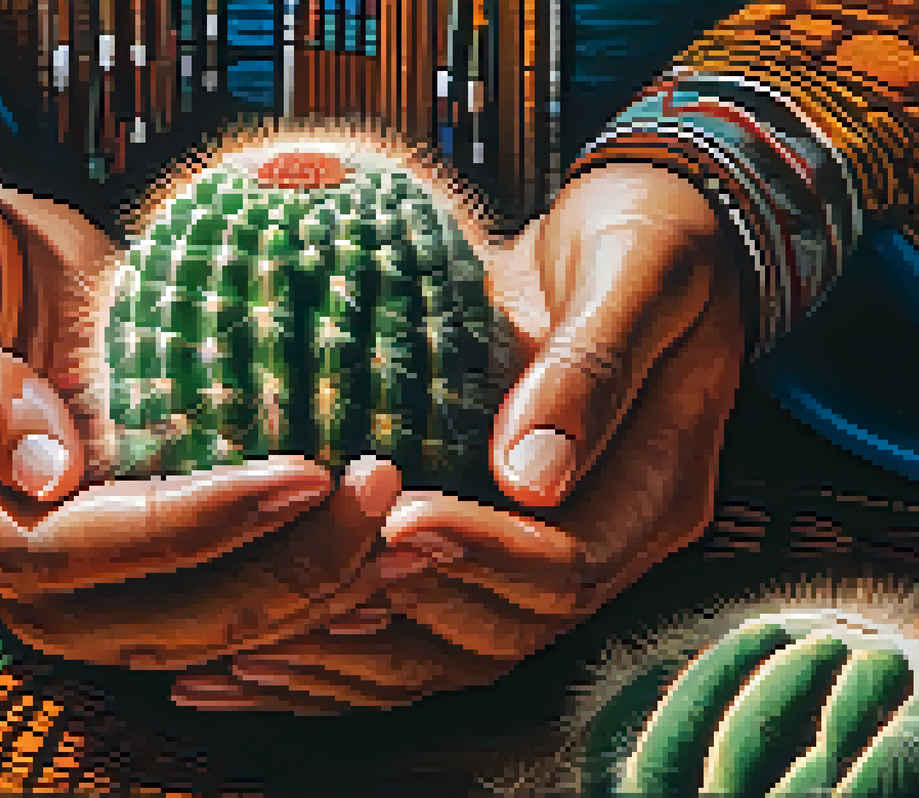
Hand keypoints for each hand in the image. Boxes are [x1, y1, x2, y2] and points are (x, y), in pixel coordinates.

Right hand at [0, 186, 396, 669]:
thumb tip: (48, 471)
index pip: (90, 554)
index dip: (197, 529)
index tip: (301, 475)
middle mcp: (34, 570)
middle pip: (165, 618)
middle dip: (280, 576)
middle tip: (375, 494)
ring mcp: (94, 568)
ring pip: (210, 622)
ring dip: (311, 586)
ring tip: (397, 516)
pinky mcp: (145, 543)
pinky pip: (228, 585)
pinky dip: (304, 573)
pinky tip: (378, 535)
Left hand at [172, 161, 747, 710]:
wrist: (640, 238)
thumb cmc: (647, 237)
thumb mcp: (636, 273)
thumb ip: (591, 367)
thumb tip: (531, 481)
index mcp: (655, 489)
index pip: (569, 566)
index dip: (481, 554)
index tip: (397, 518)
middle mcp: (609, 542)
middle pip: (509, 626)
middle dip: (408, 606)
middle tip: (314, 579)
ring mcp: (551, 552)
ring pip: (460, 647)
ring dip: (364, 651)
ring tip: (262, 641)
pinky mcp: (494, 545)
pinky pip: (430, 624)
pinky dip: (356, 642)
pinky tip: (271, 643)